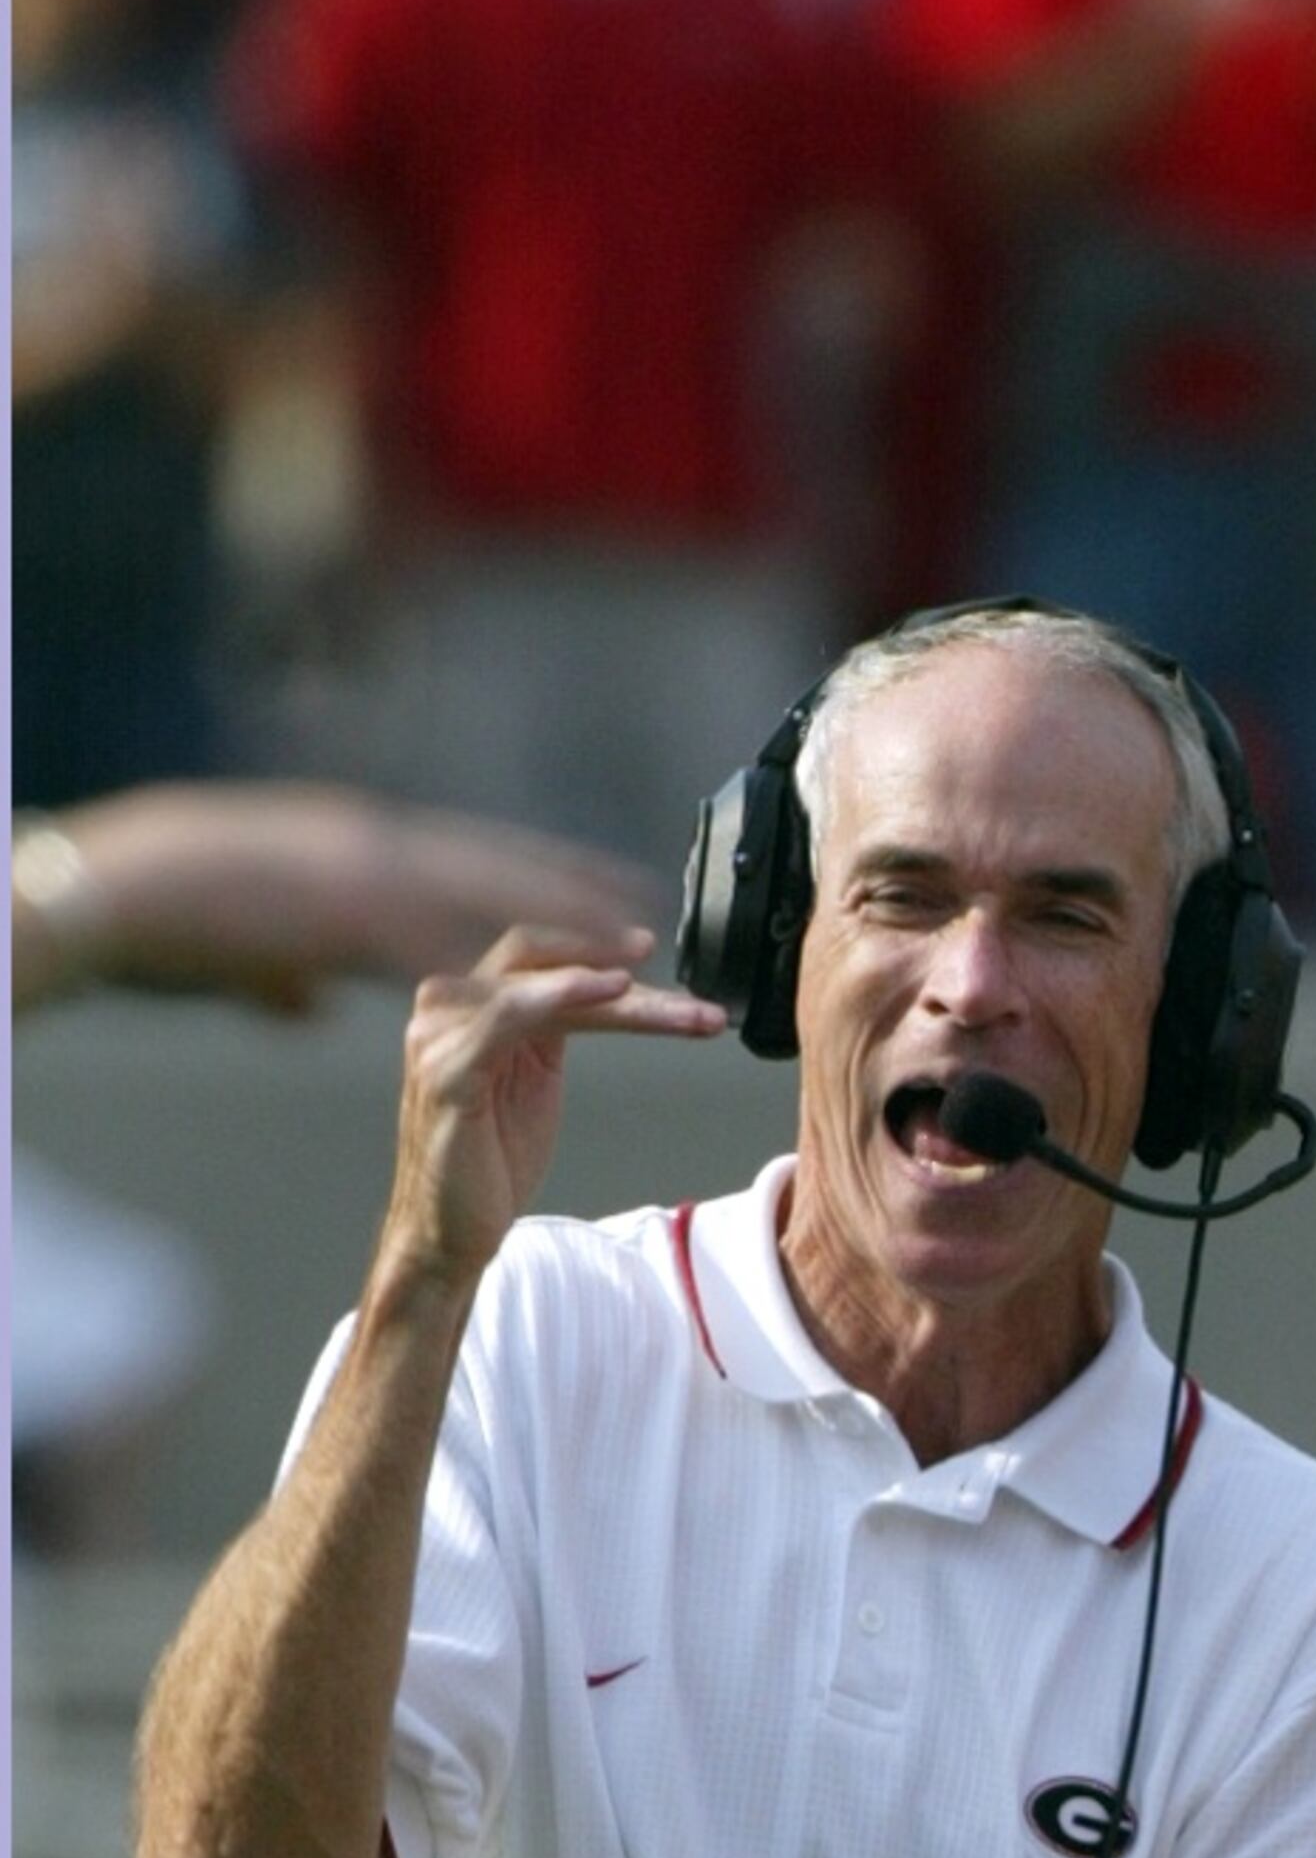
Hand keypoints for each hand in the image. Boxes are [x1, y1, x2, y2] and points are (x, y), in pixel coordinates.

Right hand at [12, 785, 665, 1015]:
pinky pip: (462, 957)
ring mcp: (369, 884)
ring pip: (497, 914)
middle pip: (496, 877)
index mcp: (353, 859)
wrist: (123, 894)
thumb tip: (307, 1001)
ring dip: (570, 934)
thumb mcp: (254, 950)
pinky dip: (525, 976)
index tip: (586, 898)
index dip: (530, 882)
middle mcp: (372, 857)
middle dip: (572, 895)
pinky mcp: (358, 928)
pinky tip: (579, 993)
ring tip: (639, 953)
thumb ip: (292, 977)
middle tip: (648, 914)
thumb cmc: (177, 920)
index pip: (461, 867)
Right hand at [378, 924, 725, 1299]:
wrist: (450, 1233)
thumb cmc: (490, 1163)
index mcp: (473, 1006)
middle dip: (611, 955)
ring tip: (678, 1009)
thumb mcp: (534, 1079)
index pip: (537, 956)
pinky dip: (562, 994)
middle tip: (679, 974)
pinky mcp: (447, 1070)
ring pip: (539, 983)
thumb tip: (613, 991)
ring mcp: (442, 1034)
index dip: (595, 946)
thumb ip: (555, 1027)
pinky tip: (608, 991)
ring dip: (618, 992)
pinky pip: (509, 1014)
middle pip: (538, 955)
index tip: (651, 948)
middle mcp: (450, 1006)